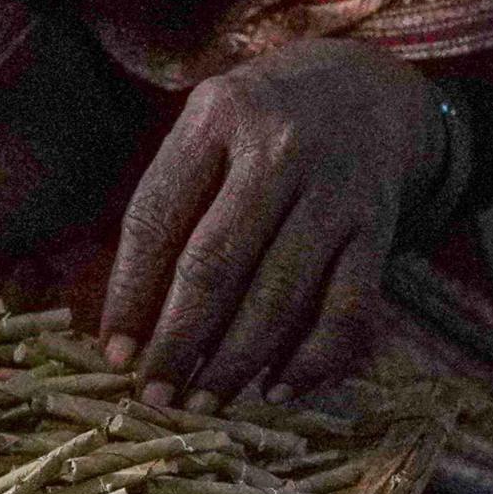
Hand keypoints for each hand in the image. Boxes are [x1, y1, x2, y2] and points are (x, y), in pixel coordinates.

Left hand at [96, 38, 434, 409]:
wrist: (368, 90)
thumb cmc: (262, 127)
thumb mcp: (208, 131)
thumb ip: (172, 205)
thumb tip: (129, 323)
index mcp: (217, 117)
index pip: (156, 217)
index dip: (129, 294)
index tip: (115, 355)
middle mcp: (278, 148)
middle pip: (215, 263)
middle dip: (179, 341)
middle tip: (155, 396)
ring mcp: (334, 189)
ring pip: (279, 295)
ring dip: (236, 362)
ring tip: (205, 403)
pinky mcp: (377, 227)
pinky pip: (347, 309)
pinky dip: (313, 360)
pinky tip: (279, 390)